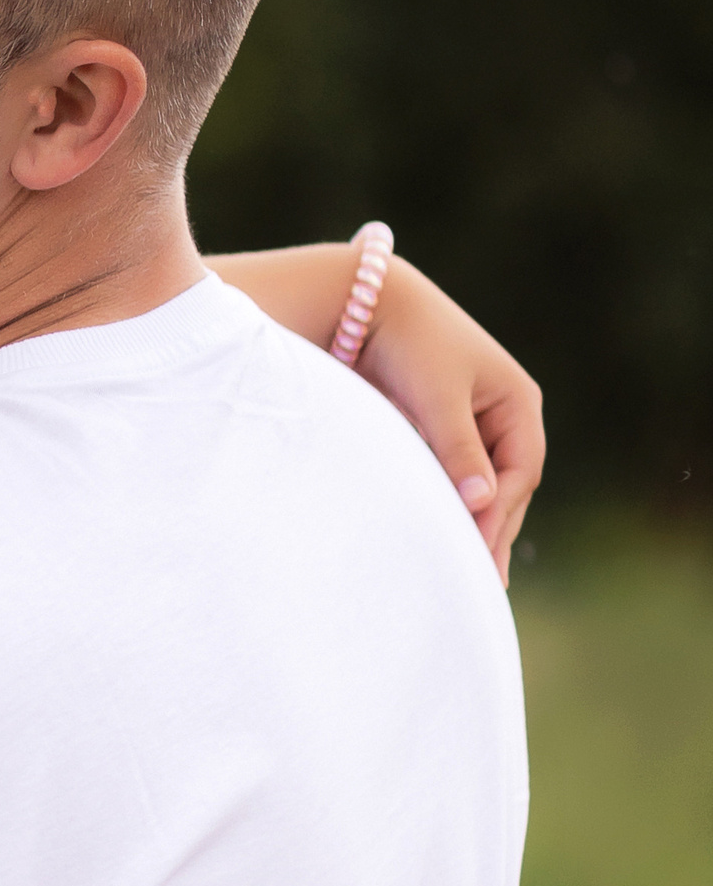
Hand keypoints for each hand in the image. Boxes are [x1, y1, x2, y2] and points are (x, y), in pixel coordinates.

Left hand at [357, 256, 544, 582]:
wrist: (364, 302)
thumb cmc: (408, 342)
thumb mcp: (437, 396)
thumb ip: (457, 448)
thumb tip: (480, 501)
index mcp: (518, 402)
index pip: (520, 471)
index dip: (501, 513)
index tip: (478, 553)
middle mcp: (502, 412)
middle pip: (506, 483)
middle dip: (493, 528)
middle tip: (481, 583)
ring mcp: (472, 419)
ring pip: (479, 481)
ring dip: (474, 521)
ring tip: (465, 571)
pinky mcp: (438, 425)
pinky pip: (451, 473)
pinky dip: (448, 502)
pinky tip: (439, 533)